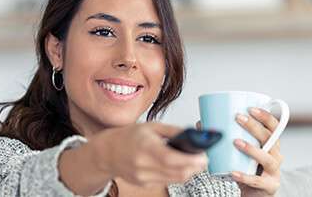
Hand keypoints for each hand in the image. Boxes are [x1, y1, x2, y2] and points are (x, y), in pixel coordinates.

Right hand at [91, 122, 207, 187]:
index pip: (171, 159)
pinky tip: (177, 165)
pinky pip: (167, 181)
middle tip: (203, 158)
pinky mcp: (144, 184)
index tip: (203, 156)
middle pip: (177, 173)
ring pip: (175, 179)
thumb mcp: (152, 126)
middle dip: (195, 167)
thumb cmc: (129, 137)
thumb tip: (195, 135)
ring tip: (193, 161)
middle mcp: (143, 165)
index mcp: (145, 147)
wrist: (107, 152)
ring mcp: (143, 177)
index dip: (191, 160)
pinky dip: (176, 174)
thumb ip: (174, 131)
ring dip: (188, 171)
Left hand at [196, 107, 282, 196]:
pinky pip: (257, 180)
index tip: (251, 108)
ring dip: (252, 148)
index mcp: (270, 143)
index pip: (273, 126)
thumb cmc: (247, 168)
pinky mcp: (269, 186)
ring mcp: (274, 171)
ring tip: (236, 142)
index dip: (265, 116)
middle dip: (254, 126)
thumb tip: (203, 123)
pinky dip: (244, 176)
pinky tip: (233, 172)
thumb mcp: (240, 151)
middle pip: (270, 138)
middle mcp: (276, 155)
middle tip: (238, 118)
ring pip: (267, 158)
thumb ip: (227, 137)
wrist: (254, 194)